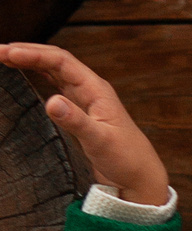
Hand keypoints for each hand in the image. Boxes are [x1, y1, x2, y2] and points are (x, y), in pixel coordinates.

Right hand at [0, 42, 170, 206]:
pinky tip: (24, 74)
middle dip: (27, 53)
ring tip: (5, 56)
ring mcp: (85, 100)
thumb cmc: (127, 160)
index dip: (34, 54)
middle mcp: (90, 90)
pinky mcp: (79, 112)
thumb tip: (51, 101)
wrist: (140, 177)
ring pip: (54, 72)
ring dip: (30, 62)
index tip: (9, 53)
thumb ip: (76, 121)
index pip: (61, 61)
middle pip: (55, 61)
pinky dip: (38, 76)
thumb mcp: (100, 141)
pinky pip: (56, 86)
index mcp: (96, 89)